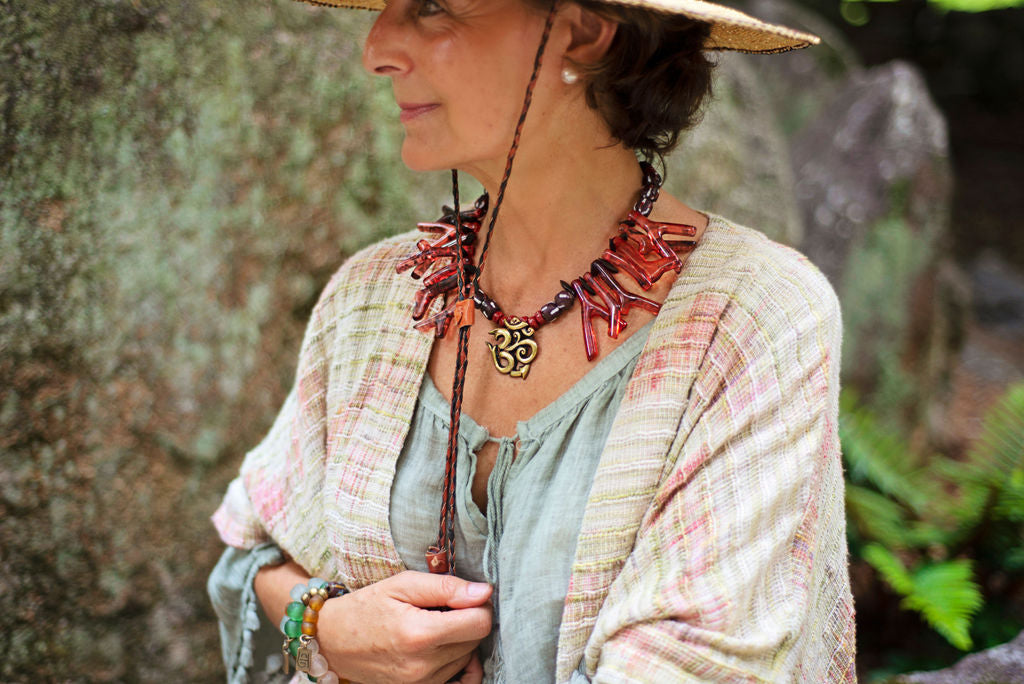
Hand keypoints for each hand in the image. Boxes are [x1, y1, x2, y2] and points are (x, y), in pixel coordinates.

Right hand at [315, 570, 492, 683]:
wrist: (333, 641)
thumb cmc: (367, 607)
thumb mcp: (402, 584)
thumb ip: (446, 587)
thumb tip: (484, 592)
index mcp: (419, 634)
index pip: (479, 623)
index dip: (478, 604)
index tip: (464, 596)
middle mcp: (423, 665)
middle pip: (476, 640)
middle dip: (467, 620)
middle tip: (441, 609)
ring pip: (468, 657)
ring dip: (459, 640)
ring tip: (432, 625)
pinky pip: (459, 679)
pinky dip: (459, 663)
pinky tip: (444, 648)